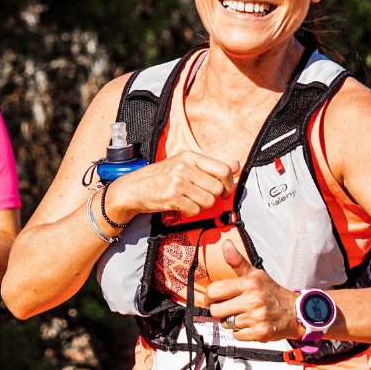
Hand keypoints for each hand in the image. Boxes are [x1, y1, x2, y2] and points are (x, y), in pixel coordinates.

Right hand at [104, 152, 239, 221]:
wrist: (133, 188)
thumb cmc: (161, 177)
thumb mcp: (185, 165)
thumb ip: (211, 166)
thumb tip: (237, 164)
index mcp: (190, 157)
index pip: (223, 170)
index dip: (229, 184)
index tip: (225, 191)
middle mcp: (184, 167)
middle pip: (217, 189)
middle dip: (213, 197)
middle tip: (201, 197)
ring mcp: (177, 183)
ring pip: (208, 202)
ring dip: (201, 206)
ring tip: (189, 200)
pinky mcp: (171, 198)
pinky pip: (195, 211)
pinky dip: (190, 212)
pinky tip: (181, 206)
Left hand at [205, 240, 299, 342]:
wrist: (295, 312)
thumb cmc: (272, 292)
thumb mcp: (256, 274)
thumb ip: (237, 261)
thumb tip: (225, 244)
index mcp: (250, 284)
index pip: (215, 291)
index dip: (209, 297)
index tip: (212, 299)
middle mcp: (253, 300)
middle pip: (217, 311)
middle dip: (219, 310)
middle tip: (227, 308)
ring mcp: (257, 318)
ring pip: (226, 323)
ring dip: (231, 321)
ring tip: (243, 315)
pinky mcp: (260, 333)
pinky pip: (236, 335)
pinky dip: (240, 332)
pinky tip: (249, 324)